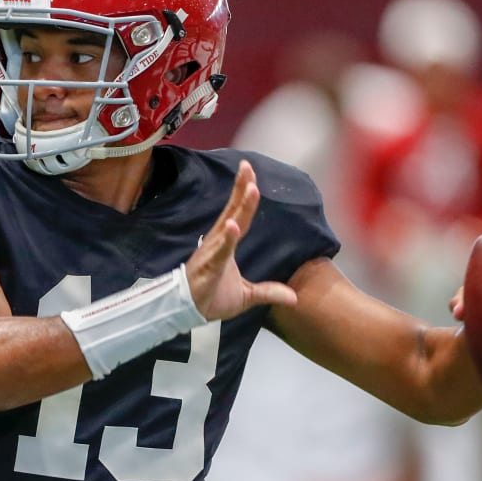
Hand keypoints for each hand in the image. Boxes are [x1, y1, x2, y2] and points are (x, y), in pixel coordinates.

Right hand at [185, 160, 296, 319]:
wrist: (187, 314)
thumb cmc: (211, 299)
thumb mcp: (246, 296)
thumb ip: (268, 292)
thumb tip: (294, 298)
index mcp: (227, 244)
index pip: (239, 214)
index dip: (244, 194)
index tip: (251, 174)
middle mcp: (218, 242)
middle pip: (233, 210)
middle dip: (241, 188)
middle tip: (248, 167)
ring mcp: (213, 252)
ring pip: (229, 226)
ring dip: (240, 207)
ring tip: (251, 189)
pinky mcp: (209, 267)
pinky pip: (220, 251)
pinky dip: (227, 238)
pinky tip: (233, 226)